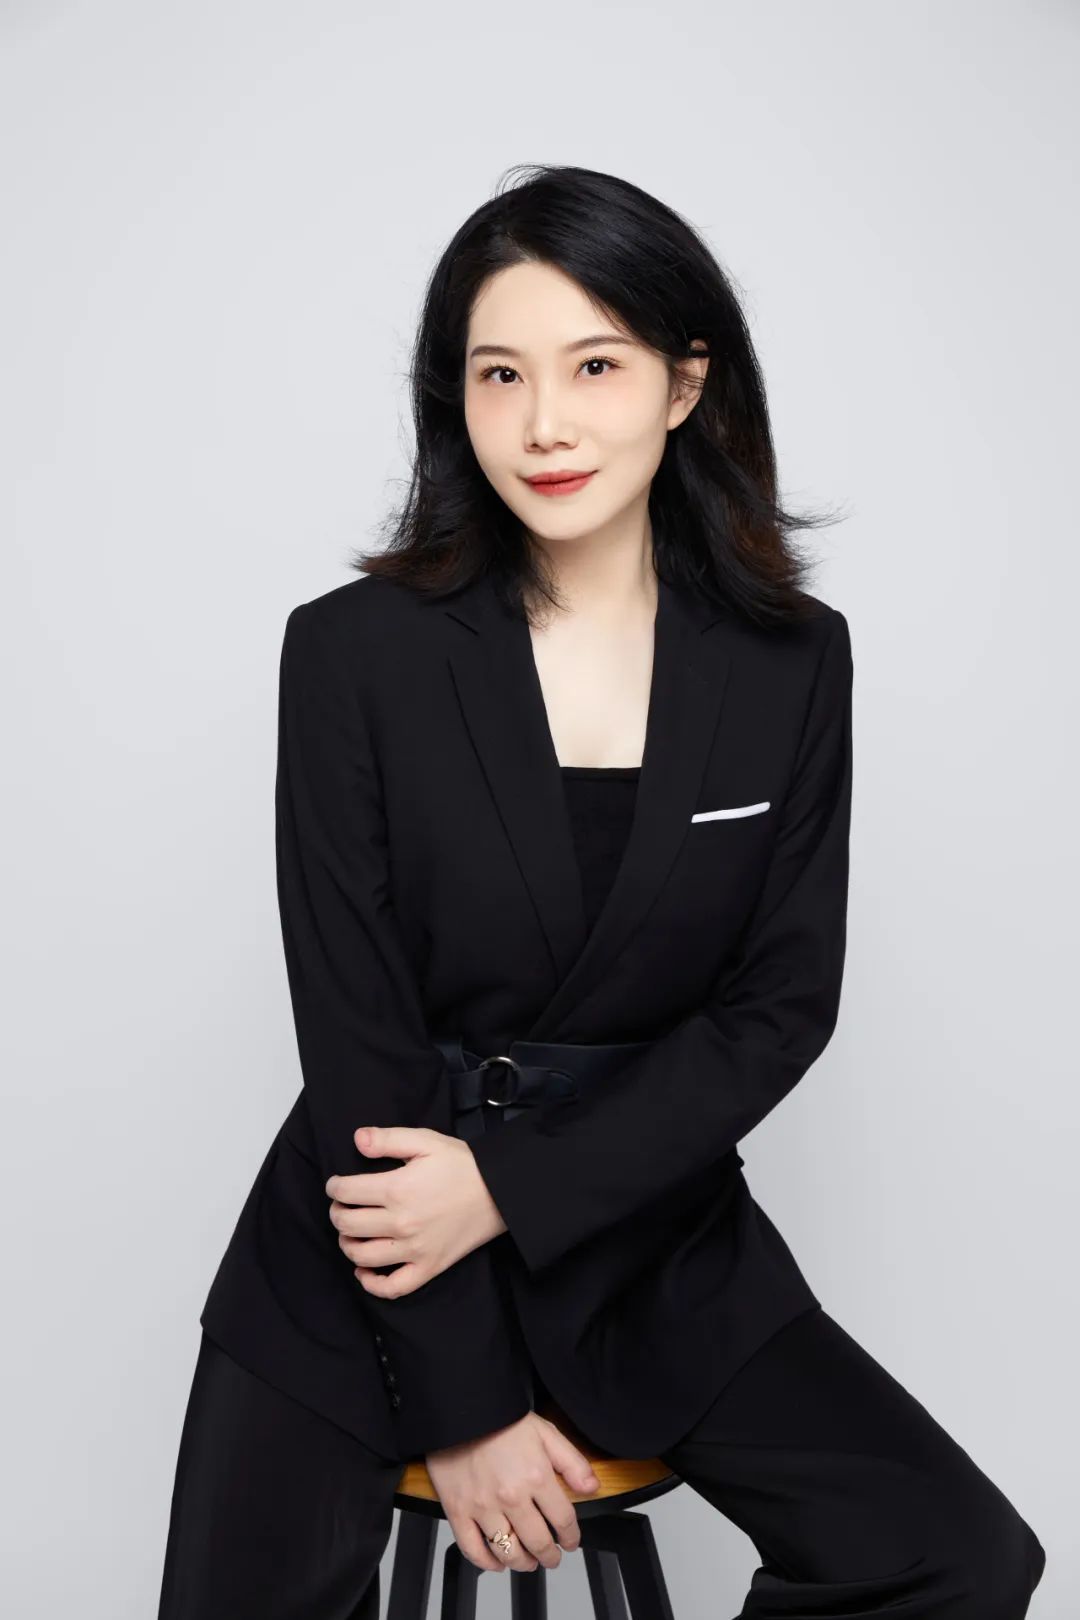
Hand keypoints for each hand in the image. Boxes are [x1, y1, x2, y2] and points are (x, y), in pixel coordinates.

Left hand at [325, 1125, 507, 1297]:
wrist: (500, 1191)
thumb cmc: (462, 1164)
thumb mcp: (426, 1141)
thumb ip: (388, 1139)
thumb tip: (357, 1139)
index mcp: (397, 1189)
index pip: (346, 1192)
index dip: (334, 1187)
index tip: (335, 1185)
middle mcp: (401, 1223)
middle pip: (348, 1224)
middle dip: (336, 1213)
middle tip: (340, 1206)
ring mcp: (414, 1250)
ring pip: (362, 1256)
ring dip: (347, 1244)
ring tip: (350, 1232)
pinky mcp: (428, 1267)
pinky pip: (393, 1287)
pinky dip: (372, 1284)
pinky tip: (364, 1271)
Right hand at [426, 1409, 600, 1573]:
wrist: (461, 1409)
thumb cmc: (501, 1418)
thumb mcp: (545, 1432)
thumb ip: (572, 1462)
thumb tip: (591, 1488)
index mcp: (536, 1476)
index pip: (563, 1520)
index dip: (572, 1536)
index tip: (571, 1540)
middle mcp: (511, 1497)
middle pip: (538, 1542)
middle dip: (550, 1556)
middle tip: (552, 1557)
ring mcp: (482, 1507)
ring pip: (508, 1552)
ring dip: (523, 1563)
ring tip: (528, 1561)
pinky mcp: (457, 1511)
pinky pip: (473, 1550)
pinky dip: (487, 1563)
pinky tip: (497, 1561)